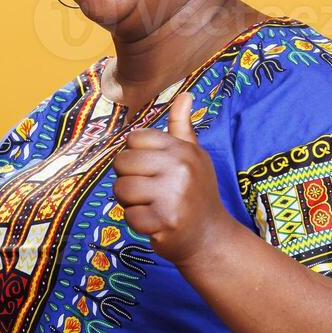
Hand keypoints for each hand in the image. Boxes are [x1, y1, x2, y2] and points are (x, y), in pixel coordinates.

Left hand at [111, 92, 232, 265]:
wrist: (211, 238)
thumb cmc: (197, 193)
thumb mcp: (194, 156)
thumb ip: (182, 127)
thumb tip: (185, 94)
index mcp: (182, 149)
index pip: (134, 139)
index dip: (135, 157)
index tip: (152, 171)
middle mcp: (180, 167)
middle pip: (122, 163)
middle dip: (128, 180)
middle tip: (150, 193)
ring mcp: (174, 194)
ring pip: (121, 189)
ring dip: (129, 203)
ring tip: (151, 207)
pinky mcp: (166, 220)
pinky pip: (129, 216)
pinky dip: (137, 223)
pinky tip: (155, 223)